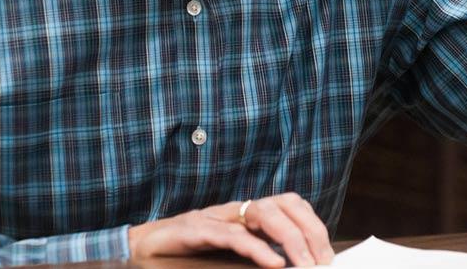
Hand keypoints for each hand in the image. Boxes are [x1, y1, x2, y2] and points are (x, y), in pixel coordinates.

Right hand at [128, 194, 332, 266]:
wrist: (138, 250)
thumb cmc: (183, 257)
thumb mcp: (228, 257)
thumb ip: (257, 258)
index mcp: (244, 215)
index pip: (289, 204)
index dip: (313, 225)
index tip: (328, 256)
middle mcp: (233, 210)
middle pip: (282, 203)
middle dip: (308, 231)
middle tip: (322, 263)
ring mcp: (215, 217)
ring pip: (262, 213)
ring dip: (289, 239)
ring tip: (304, 265)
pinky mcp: (196, 230)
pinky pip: (232, 234)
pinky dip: (256, 248)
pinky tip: (273, 263)